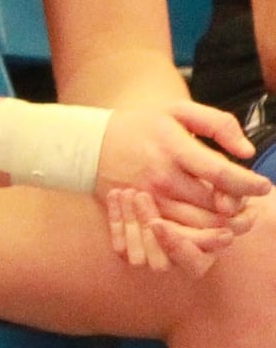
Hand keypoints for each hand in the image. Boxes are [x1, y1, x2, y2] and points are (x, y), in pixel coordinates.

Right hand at [98, 102, 269, 272]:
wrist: (89, 146)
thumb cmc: (141, 126)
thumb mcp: (177, 111)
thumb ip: (218, 123)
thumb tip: (247, 151)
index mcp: (173, 148)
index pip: (222, 175)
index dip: (250, 184)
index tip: (263, 186)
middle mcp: (162, 178)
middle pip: (217, 207)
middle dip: (241, 207)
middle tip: (248, 202)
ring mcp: (151, 200)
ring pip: (202, 227)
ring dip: (226, 224)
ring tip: (232, 213)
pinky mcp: (142, 215)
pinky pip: (181, 236)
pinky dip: (201, 234)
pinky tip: (209, 223)